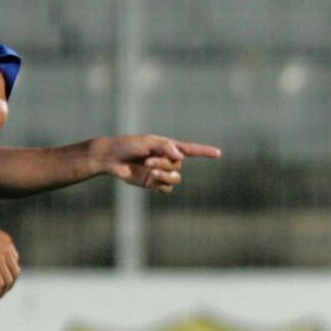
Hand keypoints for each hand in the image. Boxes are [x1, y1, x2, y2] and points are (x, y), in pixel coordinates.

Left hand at [95, 136, 220, 192]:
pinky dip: (160, 185)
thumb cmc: (128, 145)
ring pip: (175, 179)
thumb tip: (180, 156)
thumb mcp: (148, 142)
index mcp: (168, 147)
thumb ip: (165, 146)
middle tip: (147, 160)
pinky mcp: (154, 183)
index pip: (191, 150)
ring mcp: (161, 172)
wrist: (111, 158)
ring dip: (163, 175)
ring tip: (149, 171)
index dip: (205, 152)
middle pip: (178, 166)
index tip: (219, 154)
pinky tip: (150, 180)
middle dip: (164, 163)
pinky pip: (167, 188)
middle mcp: (167, 160)